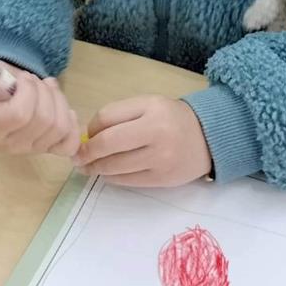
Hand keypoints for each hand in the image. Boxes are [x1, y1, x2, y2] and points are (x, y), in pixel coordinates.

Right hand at [0, 59, 80, 156]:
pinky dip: (71, 124)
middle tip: (34, 81)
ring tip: (46, 88)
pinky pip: (69, 144)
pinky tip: (61, 107)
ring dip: (58, 100)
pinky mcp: (48, 148)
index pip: (21, 114)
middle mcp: (10, 145)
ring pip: (60, 126)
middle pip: (44, 119)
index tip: (22, 77)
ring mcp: (31, 149)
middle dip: (44, 91)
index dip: (28, 90)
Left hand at [74, 96, 212, 186]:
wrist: (208, 138)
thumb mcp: (148, 105)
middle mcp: (156, 133)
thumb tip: (88, 135)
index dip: (90, 128)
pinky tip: (107, 174)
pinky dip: (112, 178)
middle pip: (108, 144)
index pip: (107, 118)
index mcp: (151, 109)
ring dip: (96, 168)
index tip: (86, 136)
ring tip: (88, 167)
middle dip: (87, 152)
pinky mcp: (163, 179)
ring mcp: (160, 159)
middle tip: (77, 158)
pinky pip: (128, 181)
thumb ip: (119, 115)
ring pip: (115, 166)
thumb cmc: (171, 118)